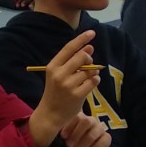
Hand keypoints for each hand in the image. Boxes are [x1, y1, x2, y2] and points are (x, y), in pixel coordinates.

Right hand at [27, 29, 100, 146]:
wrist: (50, 113)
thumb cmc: (55, 92)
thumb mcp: (57, 74)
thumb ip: (71, 61)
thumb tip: (89, 48)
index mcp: (53, 66)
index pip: (69, 48)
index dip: (82, 39)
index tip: (92, 33)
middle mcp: (59, 74)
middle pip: (82, 57)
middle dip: (88, 58)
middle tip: (88, 64)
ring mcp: (68, 85)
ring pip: (89, 70)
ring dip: (92, 72)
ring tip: (86, 79)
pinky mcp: (77, 95)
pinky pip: (94, 81)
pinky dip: (95, 80)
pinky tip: (89, 84)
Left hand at [60, 113, 109, 146]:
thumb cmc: (68, 144)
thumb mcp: (62, 138)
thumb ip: (59, 131)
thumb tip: (51, 131)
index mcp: (79, 117)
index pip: (76, 115)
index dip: (69, 125)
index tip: (62, 136)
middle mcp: (90, 120)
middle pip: (86, 122)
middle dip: (76, 135)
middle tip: (68, 146)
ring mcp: (100, 128)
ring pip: (92, 134)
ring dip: (81, 146)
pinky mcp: (107, 138)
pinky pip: (100, 145)